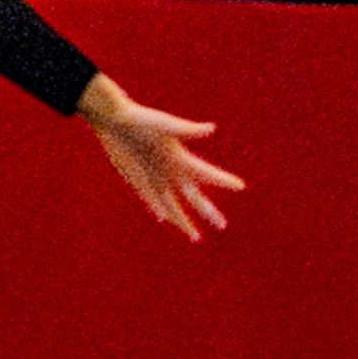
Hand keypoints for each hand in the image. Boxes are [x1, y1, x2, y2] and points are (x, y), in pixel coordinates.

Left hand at [76, 75, 241, 238]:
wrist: (116, 121)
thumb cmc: (142, 120)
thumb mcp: (165, 126)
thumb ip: (187, 130)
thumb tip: (211, 129)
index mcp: (180, 158)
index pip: (207, 173)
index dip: (224, 180)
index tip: (241, 186)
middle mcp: (171, 171)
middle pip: (194, 197)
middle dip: (209, 211)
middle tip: (223, 225)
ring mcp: (155, 178)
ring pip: (174, 206)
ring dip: (185, 222)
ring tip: (196, 238)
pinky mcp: (139, 181)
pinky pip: (152, 200)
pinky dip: (160, 210)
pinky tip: (163, 218)